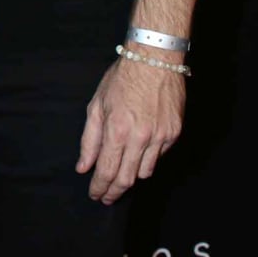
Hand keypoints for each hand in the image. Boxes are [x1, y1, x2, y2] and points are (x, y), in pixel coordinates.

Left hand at [76, 56, 184, 203]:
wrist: (155, 59)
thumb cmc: (122, 79)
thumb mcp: (97, 106)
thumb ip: (89, 140)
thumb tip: (83, 167)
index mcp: (117, 130)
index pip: (106, 171)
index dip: (99, 188)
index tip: (95, 195)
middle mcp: (140, 137)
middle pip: (126, 179)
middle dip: (114, 192)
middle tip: (106, 197)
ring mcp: (160, 136)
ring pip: (145, 172)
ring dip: (131, 177)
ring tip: (121, 176)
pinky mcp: (174, 132)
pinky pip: (159, 156)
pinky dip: (148, 158)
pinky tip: (140, 152)